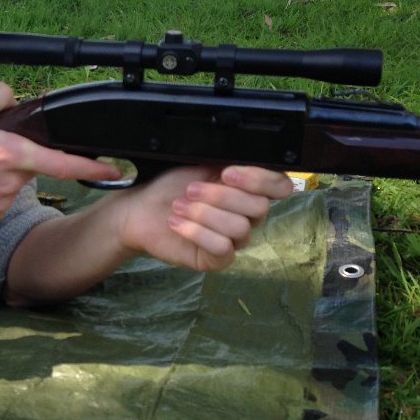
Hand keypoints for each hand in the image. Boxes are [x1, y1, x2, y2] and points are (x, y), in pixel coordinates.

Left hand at [112, 165, 293, 272]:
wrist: (140, 209)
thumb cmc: (169, 186)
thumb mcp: (199, 165)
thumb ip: (229, 163)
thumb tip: (249, 160)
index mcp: (247, 188)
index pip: (279, 186)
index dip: (260, 180)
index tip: (227, 173)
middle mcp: (246, 215)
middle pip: (259, 207)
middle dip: (220, 196)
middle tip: (189, 190)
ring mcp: (234, 239)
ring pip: (239, 228)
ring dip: (204, 214)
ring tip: (178, 207)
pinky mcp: (216, 259)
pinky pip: (222, 248)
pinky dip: (196, 232)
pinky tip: (176, 224)